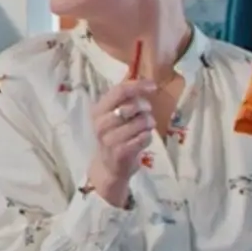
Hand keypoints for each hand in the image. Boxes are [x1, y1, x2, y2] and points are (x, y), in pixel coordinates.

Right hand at [87, 79, 157, 206]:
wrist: (108, 166)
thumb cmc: (115, 136)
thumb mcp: (115, 116)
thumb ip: (126, 100)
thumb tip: (147, 84)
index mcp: (98, 110)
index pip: (119, 91)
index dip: (138, 86)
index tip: (153, 86)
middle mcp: (100, 124)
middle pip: (131, 106)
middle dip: (144, 108)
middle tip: (146, 113)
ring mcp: (109, 139)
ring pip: (140, 122)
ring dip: (148, 124)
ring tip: (145, 128)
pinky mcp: (120, 152)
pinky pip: (143, 137)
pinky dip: (147, 137)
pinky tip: (142, 139)